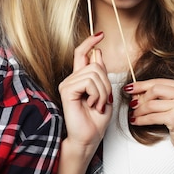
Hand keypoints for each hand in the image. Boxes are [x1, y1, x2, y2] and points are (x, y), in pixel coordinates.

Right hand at [58, 33, 111, 152]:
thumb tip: (97, 53)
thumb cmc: (95, 121)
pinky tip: (91, 105)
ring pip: (94, 73)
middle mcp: (72, 79)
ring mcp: (68, 84)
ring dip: (102, 91)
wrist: (88, 138)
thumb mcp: (104, 93)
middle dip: (106, 82)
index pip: (82, 54)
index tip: (99, 34)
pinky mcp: (67, 90)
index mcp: (80, 79)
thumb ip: (100, 74)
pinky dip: (96, 94)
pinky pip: (88, 82)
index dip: (90, 42)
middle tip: (103, 100)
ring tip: (97, 104)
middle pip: (95, 64)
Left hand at [125, 78, 173, 161]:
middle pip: (154, 89)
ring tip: (133, 114)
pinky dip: (141, 120)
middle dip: (140, 97)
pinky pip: (152, 117)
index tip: (130, 88)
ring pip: (151, 104)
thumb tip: (137, 93)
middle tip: (132, 104)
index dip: (141, 85)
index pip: (159, 81)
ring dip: (138, 110)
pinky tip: (136, 121)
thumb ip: (162, 97)